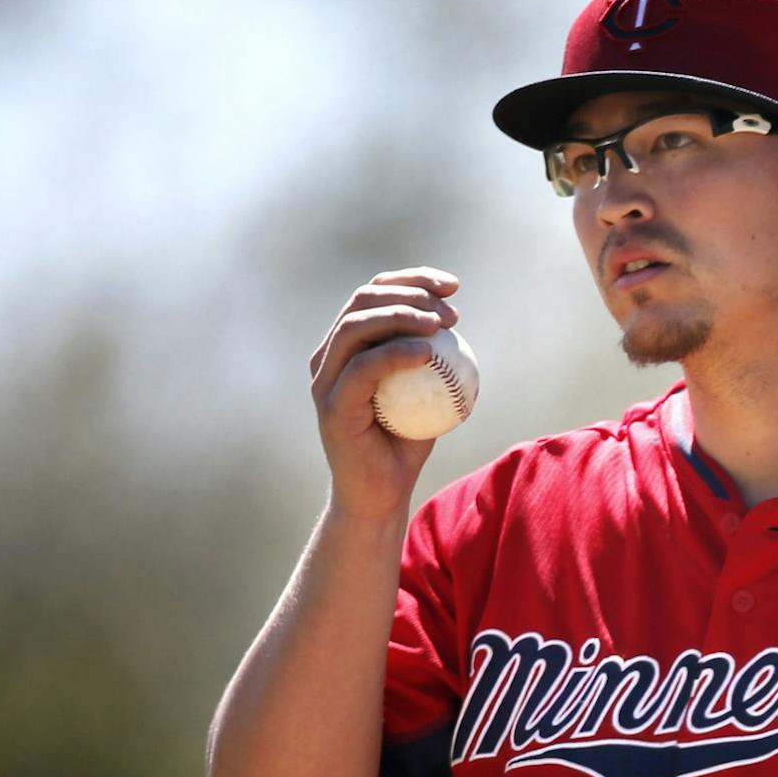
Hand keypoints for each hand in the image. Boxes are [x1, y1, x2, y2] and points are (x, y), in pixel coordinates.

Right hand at [309, 265, 461, 521]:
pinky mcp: (331, 406)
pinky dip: (395, 354)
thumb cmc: (405, 446)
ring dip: (401, 316)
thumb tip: (453, 317)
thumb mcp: (426, 393)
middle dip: (410, 292)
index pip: (374, 295)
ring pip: (356, 327)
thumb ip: (430, 357)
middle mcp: (328, 358)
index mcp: (347, 347)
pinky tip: (428, 351)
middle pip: (363, 301)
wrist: (381, 496)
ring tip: (441, 324)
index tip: (453, 286)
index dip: (412, 280)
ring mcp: (325, 381)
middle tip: (451, 309)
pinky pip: (363, 369)